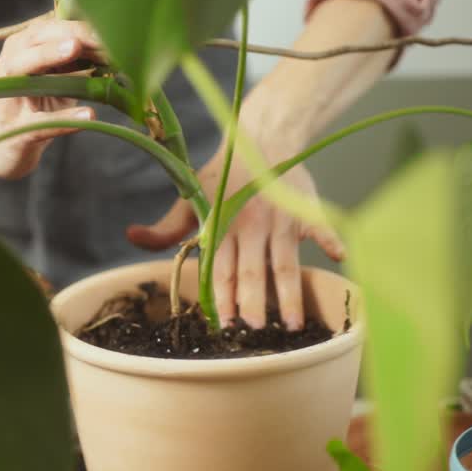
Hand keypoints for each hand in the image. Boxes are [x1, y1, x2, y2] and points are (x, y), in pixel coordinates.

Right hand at [0, 19, 104, 178]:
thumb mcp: (50, 77)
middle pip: (35, 39)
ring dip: (48, 54)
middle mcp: (10, 66)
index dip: (80, 27)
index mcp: (20, 49)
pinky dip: (65, 118)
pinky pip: (40, 122)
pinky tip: (88, 116)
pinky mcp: (16, 130)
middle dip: (68, 32)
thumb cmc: (31, 105)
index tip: (112, 29)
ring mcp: (8, 97)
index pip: (49, 28)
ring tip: (76, 48)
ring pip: (22, 68)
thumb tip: (113, 45)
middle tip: (98, 34)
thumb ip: (73, 60)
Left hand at [126, 148, 343, 329]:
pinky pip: (321, 228)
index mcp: (223, 225)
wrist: (260, 135)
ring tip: (292, 326)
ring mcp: (281, 218)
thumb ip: (166, 226)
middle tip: (255, 335)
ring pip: (284, 263)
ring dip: (288, 295)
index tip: (224, 327)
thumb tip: (131, 236)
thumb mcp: (190, 198)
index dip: (222, 300)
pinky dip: (331, 241)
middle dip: (253, 305)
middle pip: (252, 272)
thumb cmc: (223, 174)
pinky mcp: (306, 209)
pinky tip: (340, 259)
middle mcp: (252, 224)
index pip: (221, 270)